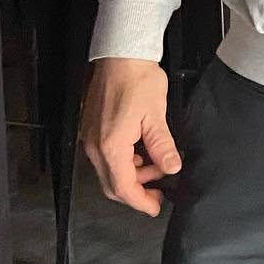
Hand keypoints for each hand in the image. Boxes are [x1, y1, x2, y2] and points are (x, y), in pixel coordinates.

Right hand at [81, 57, 180, 216]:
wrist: (121, 55)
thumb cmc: (138, 79)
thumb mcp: (156, 114)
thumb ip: (162, 145)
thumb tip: (172, 168)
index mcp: (111, 146)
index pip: (123, 187)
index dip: (140, 202)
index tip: (155, 208)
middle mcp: (95, 146)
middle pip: (113, 184)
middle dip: (137, 192)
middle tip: (159, 191)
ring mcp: (91, 138)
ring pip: (110, 170)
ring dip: (133, 174)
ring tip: (157, 165)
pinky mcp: (93, 129)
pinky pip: (107, 156)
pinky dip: (125, 161)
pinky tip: (142, 152)